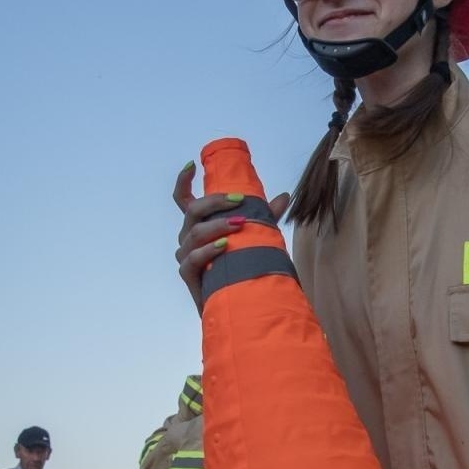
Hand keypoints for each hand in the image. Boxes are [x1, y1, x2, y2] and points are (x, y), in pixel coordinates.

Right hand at [173, 159, 289, 311]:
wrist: (236, 303)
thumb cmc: (242, 267)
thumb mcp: (255, 239)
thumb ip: (265, 218)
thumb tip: (284, 195)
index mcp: (199, 225)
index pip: (184, 200)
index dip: (183, 182)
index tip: (192, 165)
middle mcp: (188, 237)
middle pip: (193, 210)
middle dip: (216, 201)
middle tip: (239, 200)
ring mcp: (186, 256)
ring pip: (195, 233)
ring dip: (217, 226)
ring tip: (239, 225)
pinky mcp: (188, 275)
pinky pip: (192, 259)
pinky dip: (208, 251)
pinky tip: (224, 246)